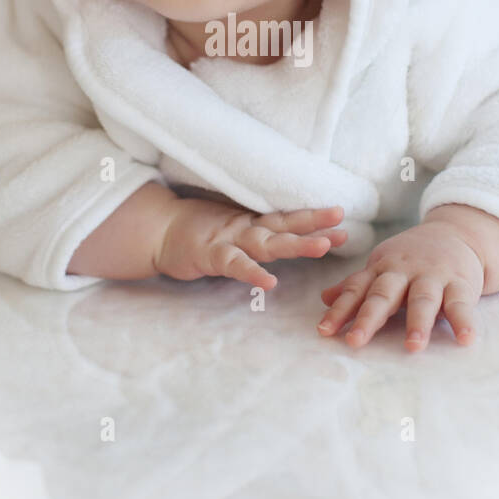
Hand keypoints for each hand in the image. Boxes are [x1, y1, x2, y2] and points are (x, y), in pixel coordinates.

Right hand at [154, 198, 347, 288]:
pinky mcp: (210, 254)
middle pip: (286, 225)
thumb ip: (252, 229)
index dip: (313, 217)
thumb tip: (281, 232)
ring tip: (324, 246)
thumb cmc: (194, 231)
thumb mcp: (228, 228)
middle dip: (315, 224)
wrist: (156, 229)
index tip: (341, 215)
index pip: (287, 218)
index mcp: (251, 223)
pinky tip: (270, 282)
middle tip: (342, 221)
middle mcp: (245, 228)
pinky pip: (235, 265)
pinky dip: (252, 273)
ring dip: (298, 244)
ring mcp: (229, 239)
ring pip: (269, 241)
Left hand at [317, 217, 484, 350]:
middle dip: (368, 318)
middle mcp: (404, 271)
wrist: (457, 232)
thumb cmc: (413, 258)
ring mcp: (433, 276)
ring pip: (423, 299)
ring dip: (418, 322)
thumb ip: (358, 286)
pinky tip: (466, 340)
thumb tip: (324, 299)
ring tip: (413, 346)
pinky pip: (461, 304)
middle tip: (355, 342)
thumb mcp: (383, 266)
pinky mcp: (460, 283)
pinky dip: (464, 321)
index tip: (323, 331)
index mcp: (382, 269)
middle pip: (384, 295)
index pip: (357, 290)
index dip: (339, 310)